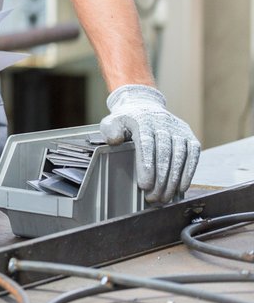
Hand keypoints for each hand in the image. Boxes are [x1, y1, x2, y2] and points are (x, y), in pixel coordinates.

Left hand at [99, 84, 200, 202]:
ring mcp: (178, 129)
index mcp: (142, 120)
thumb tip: (115, 141)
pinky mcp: (190, 136)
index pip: (146, 144)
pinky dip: (188, 172)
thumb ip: (110, 131)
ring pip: (180, 156)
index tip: (144, 185)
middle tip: (153, 197)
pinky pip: (193, 155)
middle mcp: (163, 123)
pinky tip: (182, 187)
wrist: (145, 106)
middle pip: (164, 153)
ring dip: (174, 179)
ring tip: (165, 197)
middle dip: (160, 178)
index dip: (146, 166)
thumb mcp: (112, 122)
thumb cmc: (126, 121)